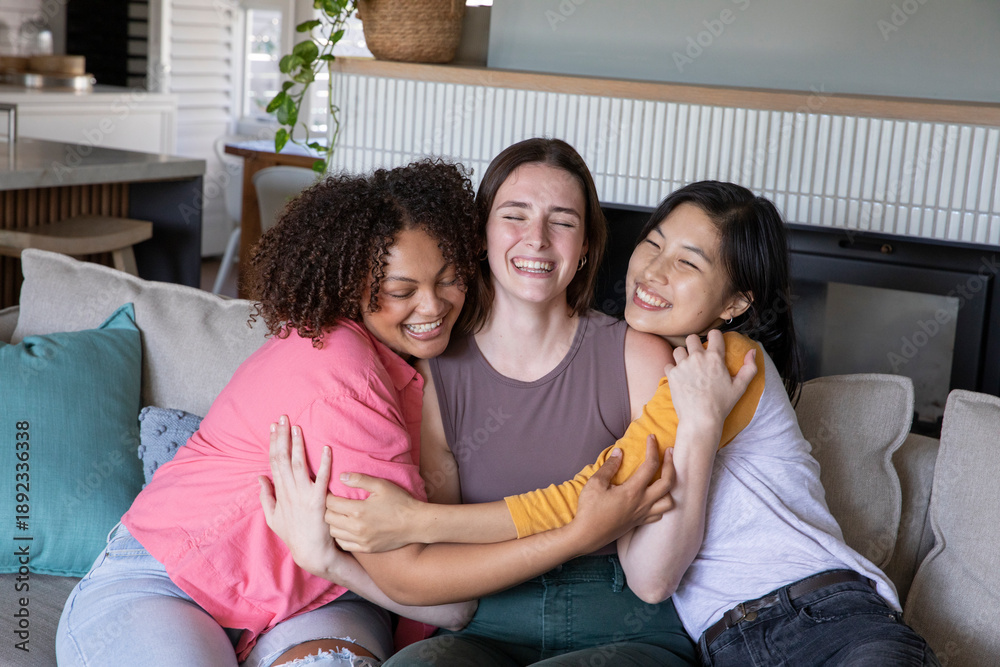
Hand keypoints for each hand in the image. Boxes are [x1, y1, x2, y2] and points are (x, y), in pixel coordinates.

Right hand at [259, 416, 352, 579]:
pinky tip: (326, 448)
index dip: (273, 443)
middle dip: (282, 437)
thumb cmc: (293, 534)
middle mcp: (290, 491)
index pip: (274, 462)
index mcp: (279, 492)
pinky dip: (324, 463)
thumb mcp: (272, 517)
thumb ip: (266, 496)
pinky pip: (322, 478)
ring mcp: (304, 496)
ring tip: (297, 427)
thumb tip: (259, 477)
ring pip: (299, 465)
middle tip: (282, 417)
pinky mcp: (319, 501)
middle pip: (284, 459)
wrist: (311, 552)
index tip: (273, 426)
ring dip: (298, 445)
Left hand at [326, 474, 421, 552]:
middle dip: (329, 509)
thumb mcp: (381, 485)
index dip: (329, 496)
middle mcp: (356, 527)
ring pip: (333, 533)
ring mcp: (360, 540)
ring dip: (334, 523)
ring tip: (341, 515)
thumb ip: (359, 479)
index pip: (330, 503)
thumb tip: (341, 476)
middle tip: (336, 503)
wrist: (416, 523)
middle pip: (329, 518)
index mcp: (358, 510)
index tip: (333, 493)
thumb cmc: (400, 502)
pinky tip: (347, 529)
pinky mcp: (366, 548)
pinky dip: (341, 536)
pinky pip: (343, 544)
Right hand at [571, 435, 674, 549]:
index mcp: (633, 491)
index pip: (650, 465)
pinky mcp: (638, 523)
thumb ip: (609, 467)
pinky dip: (662, 504)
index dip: (653, 448)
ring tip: (665, 477)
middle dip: (671, 464)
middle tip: (669, 451)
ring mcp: (642, 514)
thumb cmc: (589, 509)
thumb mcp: (595, 483)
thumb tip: (619, 452)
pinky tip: (656, 497)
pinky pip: (659, 514)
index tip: (652, 438)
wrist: (586, 535)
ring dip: (671, 488)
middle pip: (668, 482)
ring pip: (669, 502)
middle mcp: (643, 503)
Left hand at [665, 330, 756, 427]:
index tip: (713, 343)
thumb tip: (752, 351)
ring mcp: (683, 365)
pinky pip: (669, 364)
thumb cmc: (721, 404)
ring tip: (687, 366)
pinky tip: (680, 378)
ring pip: (678, 350)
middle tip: (697, 355)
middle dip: (694, 344)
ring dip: (682, 356)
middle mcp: (698, 357)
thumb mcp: (740, 387)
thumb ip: (749, 367)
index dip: (714, 337)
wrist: (701, 419)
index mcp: (715, 358)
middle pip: (691, 338)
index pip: (714, 334)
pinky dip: (673, 370)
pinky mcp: (672, 374)